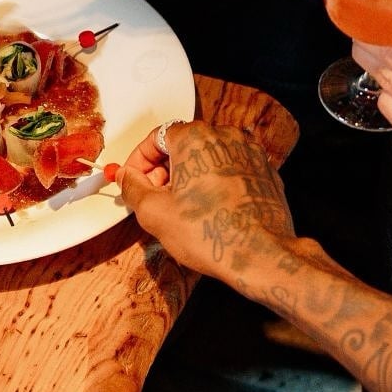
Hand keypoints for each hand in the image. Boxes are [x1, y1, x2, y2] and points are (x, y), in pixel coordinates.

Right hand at [114, 119, 294, 276]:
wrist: (260, 255)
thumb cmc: (213, 233)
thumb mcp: (154, 213)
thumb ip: (133, 188)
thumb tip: (127, 178)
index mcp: (195, 138)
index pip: (156, 138)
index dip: (139, 160)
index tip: (134, 178)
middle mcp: (225, 136)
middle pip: (182, 145)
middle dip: (163, 170)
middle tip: (154, 196)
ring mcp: (248, 152)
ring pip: (207, 156)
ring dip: (188, 176)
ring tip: (182, 207)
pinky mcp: (264, 171)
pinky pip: (229, 169)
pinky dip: (214, 182)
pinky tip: (208, 209)